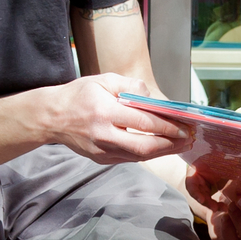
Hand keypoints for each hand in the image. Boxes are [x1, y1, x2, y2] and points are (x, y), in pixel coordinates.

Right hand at [34, 71, 187, 164]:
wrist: (52, 118)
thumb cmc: (79, 95)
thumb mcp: (103, 80)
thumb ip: (130, 85)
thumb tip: (152, 97)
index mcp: (104, 112)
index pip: (143, 122)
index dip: (167, 126)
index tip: (185, 125)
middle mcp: (103, 135)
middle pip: (144, 146)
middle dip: (171, 144)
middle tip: (188, 138)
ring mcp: (102, 151)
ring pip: (139, 156)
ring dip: (163, 152)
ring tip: (180, 144)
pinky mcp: (101, 159)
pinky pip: (130, 158)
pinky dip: (148, 154)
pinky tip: (161, 147)